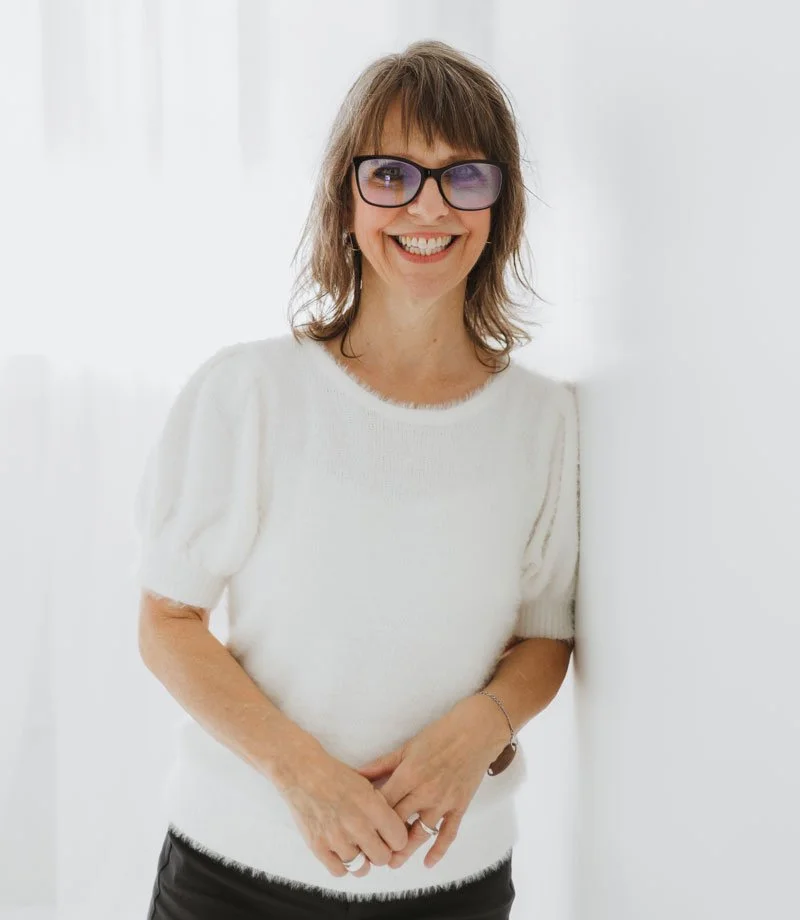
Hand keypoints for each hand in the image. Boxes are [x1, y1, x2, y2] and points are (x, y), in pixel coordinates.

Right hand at [275, 746, 409, 877]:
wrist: (303, 772)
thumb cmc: (335, 775)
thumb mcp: (365, 784)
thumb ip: (380, 808)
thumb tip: (392, 829)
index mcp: (371, 806)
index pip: (399, 839)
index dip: (396, 838)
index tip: (390, 836)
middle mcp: (356, 824)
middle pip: (382, 857)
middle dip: (381, 851)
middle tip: (373, 843)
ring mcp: (336, 838)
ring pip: (361, 868)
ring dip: (361, 860)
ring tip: (356, 848)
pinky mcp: (318, 847)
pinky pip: (339, 871)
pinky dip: (342, 865)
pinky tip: (341, 852)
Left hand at [355, 696, 506, 869]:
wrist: (475, 732)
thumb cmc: (439, 736)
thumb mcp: (406, 748)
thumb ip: (381, 765)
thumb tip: (356, 775)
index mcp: (408, 775)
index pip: (383, 804)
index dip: (370, 818)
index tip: (360, 828)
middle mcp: (425, 792)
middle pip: (399, 823)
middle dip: (384, 839)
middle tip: (371, 851)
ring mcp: (444, 802)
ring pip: (421, 833)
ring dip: (406, 850)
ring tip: (393, 863)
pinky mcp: (460, 807)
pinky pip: (448, 833)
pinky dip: (439, 850)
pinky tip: (428, 863)